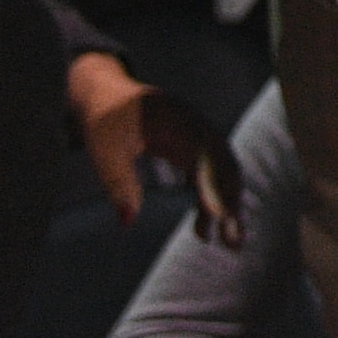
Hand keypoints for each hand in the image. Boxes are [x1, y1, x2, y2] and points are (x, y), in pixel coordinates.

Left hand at [70, 50, 240, 239]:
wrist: (104, 95)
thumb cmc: (104, 117)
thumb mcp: (104, 148)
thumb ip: (118, 181)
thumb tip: (128, 221)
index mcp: (180, 119)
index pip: (206, 153)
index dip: (215, 183)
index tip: (219, 215)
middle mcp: (196, 128)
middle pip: (224, 166)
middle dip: (232, 203)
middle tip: (233, 240)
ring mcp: (196, 139)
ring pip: (222, 175)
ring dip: (227, 207)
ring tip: (230, 243)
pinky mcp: (190, 151)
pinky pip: (208, 179)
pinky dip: (209, 203)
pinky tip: (203, 230)